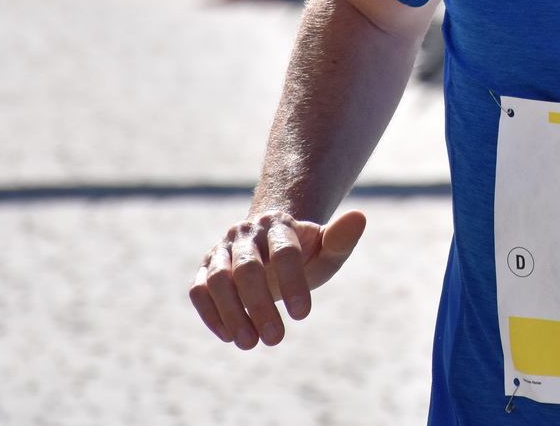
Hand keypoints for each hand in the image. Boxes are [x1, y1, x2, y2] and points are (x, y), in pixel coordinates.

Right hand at [190, 208, 366, 348]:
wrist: (272, 245)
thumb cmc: (306, 253)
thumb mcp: (327, 249)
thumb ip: (341, 240)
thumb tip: (360, 216)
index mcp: (279, 224)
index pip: (284, 251)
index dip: (293, 282)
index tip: (303, 315)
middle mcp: (245, 233)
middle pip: (248, 269)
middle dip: (261, 306)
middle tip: (276, 339)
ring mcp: (222, 250)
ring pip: (217, 280)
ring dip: (232, 313)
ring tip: (250, 344)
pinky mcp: (204, 269)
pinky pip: (199, 290)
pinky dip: (211, 314)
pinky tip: (230, 336)